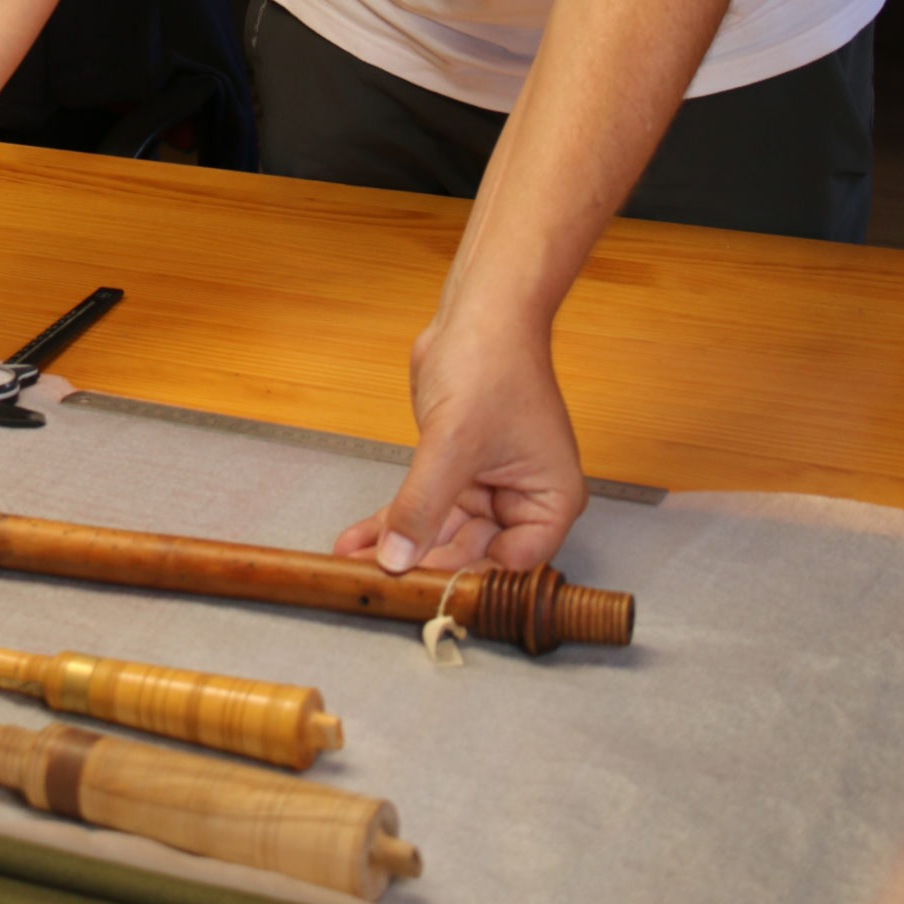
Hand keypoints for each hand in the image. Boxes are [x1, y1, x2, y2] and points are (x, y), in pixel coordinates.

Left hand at [333, 310, 586, 575]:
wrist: (477, 313)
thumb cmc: (494, 362)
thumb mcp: (454, 442)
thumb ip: (425, 505)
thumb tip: (399, 559)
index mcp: (549, 499)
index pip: (510, 564)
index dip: (466, 578)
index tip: (419, 589)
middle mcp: (521, 500)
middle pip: (471, 554)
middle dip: (421, 564)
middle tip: (375, 580)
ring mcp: (486, 487)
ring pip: (438, 533)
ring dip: (397, 547)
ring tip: (354, 565)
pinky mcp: (453, 471)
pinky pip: (421, 508)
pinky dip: (390, 522)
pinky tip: (356, 540)